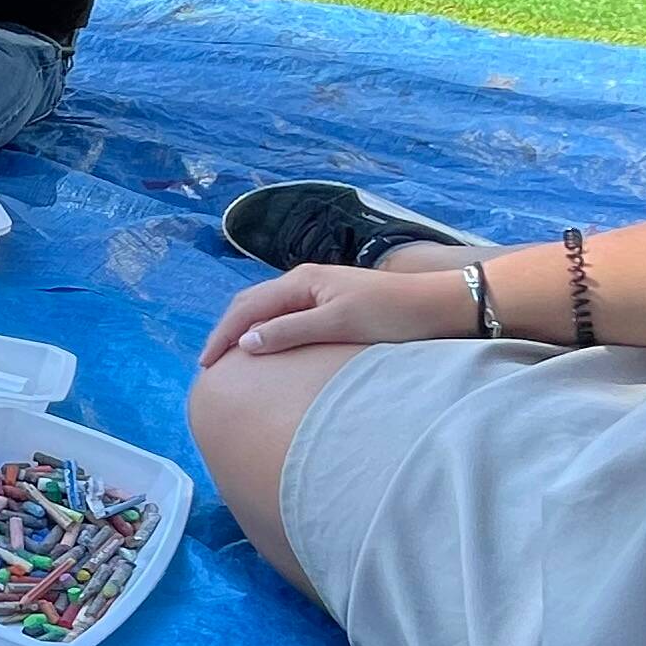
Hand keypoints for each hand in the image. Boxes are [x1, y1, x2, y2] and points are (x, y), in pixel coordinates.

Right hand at [199, 262, 475, 367]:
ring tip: (231, 358)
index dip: (223, 334)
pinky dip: (267, 332)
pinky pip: (285, 316)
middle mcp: (304, 281)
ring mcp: (318, 292)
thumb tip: (246, 342)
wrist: (439, 306)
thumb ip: (291, 331)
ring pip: (267, 310)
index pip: (247, 307)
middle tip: (211, 364)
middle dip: (227, 331)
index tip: (206, 365)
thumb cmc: (392, 314)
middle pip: (251, 304)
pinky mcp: (332, 304)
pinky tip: (268, 349)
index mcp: (301, 281)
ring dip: (245, 331)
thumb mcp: (339, 323)